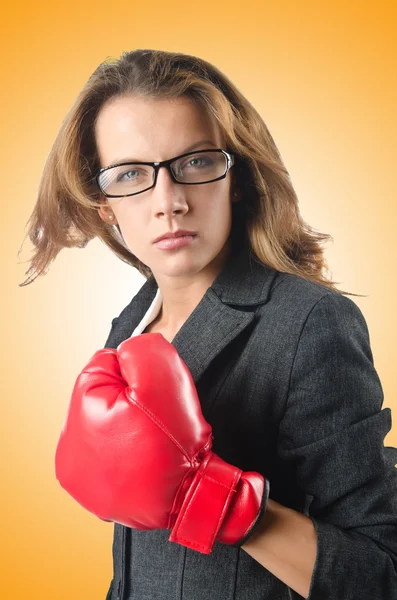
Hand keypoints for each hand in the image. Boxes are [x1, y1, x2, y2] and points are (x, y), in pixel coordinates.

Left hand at [55, 333, 269, 553]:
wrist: (190, 498)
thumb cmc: (176, 439)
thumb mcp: (163, 376)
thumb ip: (139, 349)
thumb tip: (123, 352)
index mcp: (80, 411)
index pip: (103, 366)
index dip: (136, 375)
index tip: (153, 397)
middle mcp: (67, 447)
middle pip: (99, 397)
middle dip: (125, 400)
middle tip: (152, 421)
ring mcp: (76, 476)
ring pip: (102, 426)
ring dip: (122, 427)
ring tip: (147, 443)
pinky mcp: (90, 495)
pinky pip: (105, 457)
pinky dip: (122, 454)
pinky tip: (140, 462)